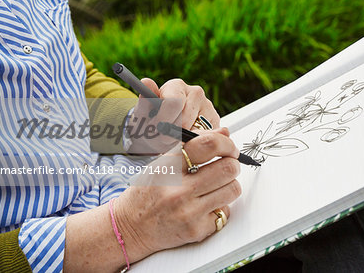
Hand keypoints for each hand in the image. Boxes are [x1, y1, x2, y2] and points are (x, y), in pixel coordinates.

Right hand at [114, 128, 240, 261]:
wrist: (130, 227)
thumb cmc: (147, 193)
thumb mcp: (162, 163)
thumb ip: (193, 146)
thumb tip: (224, 133)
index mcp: (168, 166)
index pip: (208, 144)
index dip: (227, 144)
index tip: (229, 148)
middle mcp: (179, 189)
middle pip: (228, 167)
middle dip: (232, 164)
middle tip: (227, 166)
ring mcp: (188, 211)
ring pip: (232, 189)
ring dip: (229, 185)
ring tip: (216, 186)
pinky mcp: (196, 230)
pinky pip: (225, 212)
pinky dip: (220, 207)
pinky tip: (205, 205)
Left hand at [127, 78, 219, 153]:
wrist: (161, 135)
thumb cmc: (152, 122)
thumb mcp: (143, 115)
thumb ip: (145, 102)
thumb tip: (146, 82)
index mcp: (176, 86)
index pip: (173, 102)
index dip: (164, 119)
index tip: (158, 128)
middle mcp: (195, 92)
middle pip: (185, 118)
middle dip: (173, 132)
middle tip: (164, 137)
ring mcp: (207, 106)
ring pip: (197, 130)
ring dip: (184, 139)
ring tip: (174, 138)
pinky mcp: (215, 121)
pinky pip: (206, 136)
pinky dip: (195, 142)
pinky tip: (186, 139)